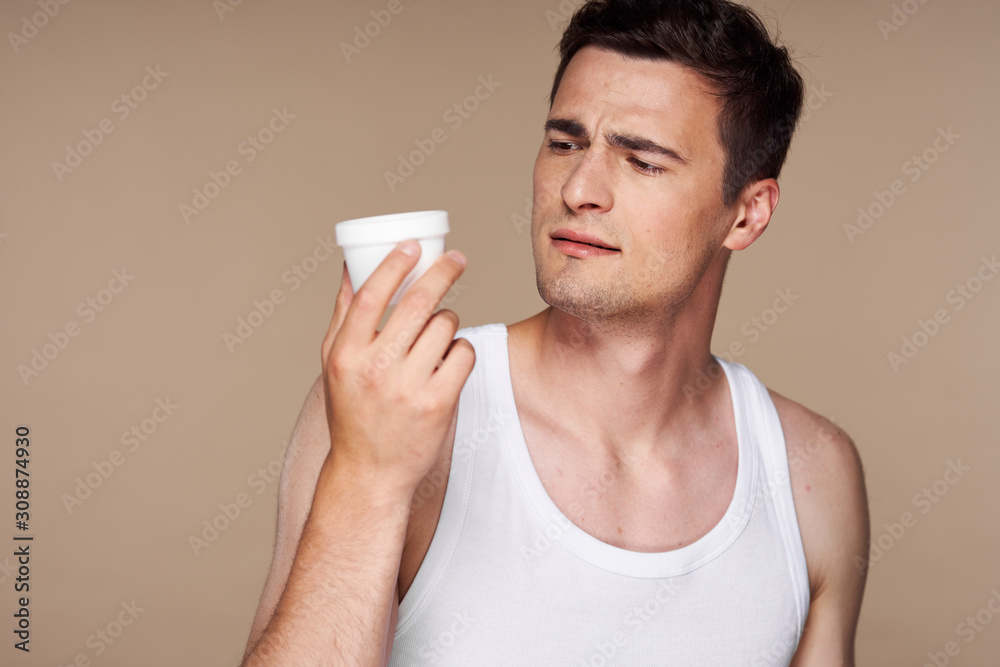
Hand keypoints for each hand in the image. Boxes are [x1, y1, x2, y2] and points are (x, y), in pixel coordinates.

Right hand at [320, 240, 474, 496]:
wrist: (370, 472)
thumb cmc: (352, 411)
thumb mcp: (335, 364)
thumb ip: (344, 316)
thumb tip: (351, 266)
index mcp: (345, 355)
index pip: (371, 297)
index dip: (394, 265)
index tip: (413, 246)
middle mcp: (375, 368)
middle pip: (417, 304)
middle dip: (442, 273)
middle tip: (456, 259)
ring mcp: (408, 387)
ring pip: (445, 326)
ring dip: (448, 322)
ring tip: (437, 337)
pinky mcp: (438, 404)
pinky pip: (463, 354)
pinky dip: (461, 350)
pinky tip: (449, 359)